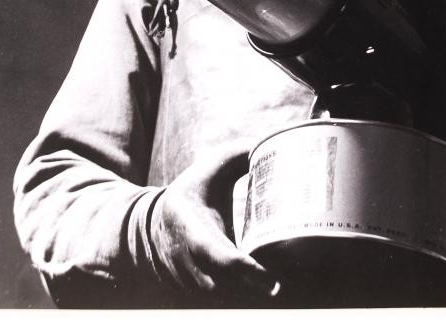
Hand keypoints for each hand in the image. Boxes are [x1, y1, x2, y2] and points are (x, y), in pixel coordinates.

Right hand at [149, 139, 279, 298]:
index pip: (223, 258)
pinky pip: (226, 304)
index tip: (274, 283)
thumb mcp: (210, 171)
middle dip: (256, 291)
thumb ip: (239, 157)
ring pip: (227, 301)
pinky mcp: (200, 296)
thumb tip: (269, 142)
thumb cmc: (193, 193)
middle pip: (229, 289)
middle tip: (289, 287)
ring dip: (251, 298)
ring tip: (284, 290)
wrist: (156, 222)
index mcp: (196, 231)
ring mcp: (194, 285)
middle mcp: (194, 264)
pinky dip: (244, 299)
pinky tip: (265, 291)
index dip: (247, 271)